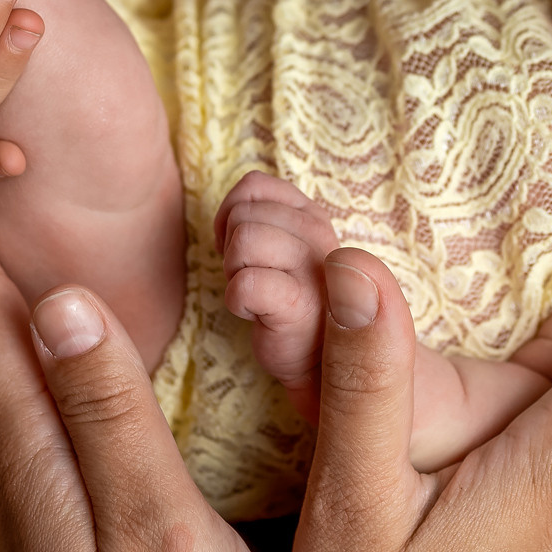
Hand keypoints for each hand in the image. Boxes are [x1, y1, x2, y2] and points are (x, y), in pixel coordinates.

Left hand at [213, 171, 340, 425]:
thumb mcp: (281, 245)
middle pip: (242, 215)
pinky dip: (237, 300)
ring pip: (243, 241)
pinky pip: (246, 284)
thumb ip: (261, 216)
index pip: (254, 186)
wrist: (320, 364)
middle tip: (254, 279)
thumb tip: (230, 211)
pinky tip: (255, 315)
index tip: (245, 250)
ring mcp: (314, 268)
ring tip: (255, 296)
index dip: (232, 216)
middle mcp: (319, 234)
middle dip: (231, 249)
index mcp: (312, 215)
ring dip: (234, 272)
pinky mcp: (300, 305)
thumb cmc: (291, 301)